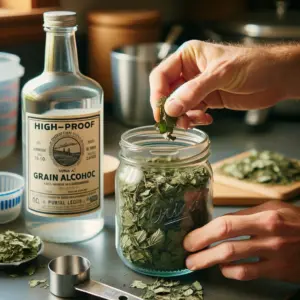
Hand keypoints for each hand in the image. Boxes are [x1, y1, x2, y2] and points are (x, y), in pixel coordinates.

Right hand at [150, 41, 288, 127]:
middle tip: (175, 122)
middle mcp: (190, 72)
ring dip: (184, 117)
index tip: (160, 113)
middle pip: (168, 93)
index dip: (157, 95)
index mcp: (188, 56)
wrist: (276, 77)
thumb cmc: (252, 64)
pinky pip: (193, 112)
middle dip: (171, 109)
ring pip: (179, 106)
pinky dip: (196, 119)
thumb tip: (170, 108)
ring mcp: (198, 87)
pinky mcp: (208, 100)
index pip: (161, 76)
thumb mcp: (220, 74)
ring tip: (193, 122)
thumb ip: (194, 91)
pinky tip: (207, 119)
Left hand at [183, 200, 299, 282]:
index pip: (225, 222)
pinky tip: (223, 269)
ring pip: (233, 259)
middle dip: (200, 245)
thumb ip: (246, 215)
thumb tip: (218, 223)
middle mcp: (268, 234)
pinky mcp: (278, 271)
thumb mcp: (272, 209)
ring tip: (195, 263)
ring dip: (209, 261)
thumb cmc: (294, 222)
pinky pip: (247, 274)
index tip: (191, 236)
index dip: (204, 231)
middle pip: (225, 239)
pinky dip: (231, 272)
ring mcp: (273, 254)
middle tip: (187, 251)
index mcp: (264, 216)